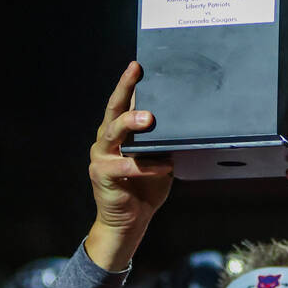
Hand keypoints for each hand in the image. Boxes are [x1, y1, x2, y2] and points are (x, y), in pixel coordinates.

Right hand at [86, 61, 172, 270]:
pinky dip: (148, 165)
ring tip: (149, 118)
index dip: (129, 83)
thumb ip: (162, 142)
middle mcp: (105, 140)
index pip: (122, 102)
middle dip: (125, 89)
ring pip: (113, 133)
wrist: (128, 222)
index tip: (138, 65)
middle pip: (113, 109)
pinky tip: (165, 165)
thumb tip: (186, 122)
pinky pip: (127, 166)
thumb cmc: (145, 188)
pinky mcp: (103, 175)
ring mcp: (101, 157)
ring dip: (131, 123)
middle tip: (137, 74)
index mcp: (117, 132)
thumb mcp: (157, 159)